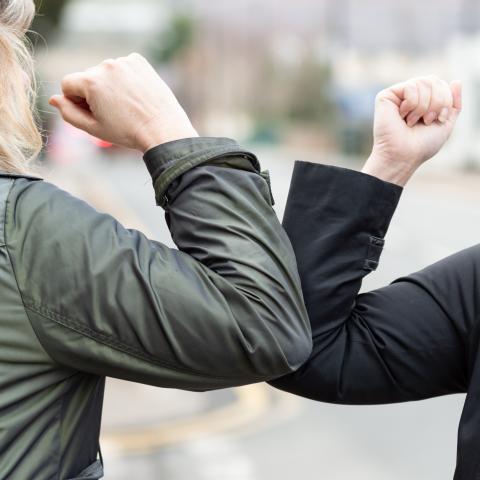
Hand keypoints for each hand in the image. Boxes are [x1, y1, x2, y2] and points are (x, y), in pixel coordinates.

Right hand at [48, 53, 197, 152]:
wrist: (163, 129)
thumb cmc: (128, 132)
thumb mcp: (94, 128)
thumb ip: (69, 113)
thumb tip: (53, 99)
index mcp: (91, 81)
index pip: (67, 84)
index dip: (76, 101)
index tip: (92, 113)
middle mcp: (105, 65)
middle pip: (87, 78)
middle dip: (94, 93)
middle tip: (114, 113)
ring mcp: (124, 61)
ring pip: (105, 73)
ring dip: (110, 85)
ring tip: (127, 105)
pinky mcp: (139, 60)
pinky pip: (123, 67)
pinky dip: (125, 78)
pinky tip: (136, 94)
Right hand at [362, 75, 461, 185]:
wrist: (403, 156)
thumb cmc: (422, 145)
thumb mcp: (445, 123)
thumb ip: (453, 103)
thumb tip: (456, 80)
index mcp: (422, 101)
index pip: (440, 84)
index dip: (446, 99)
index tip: (439, 119)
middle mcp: (409, 96)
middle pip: (433, 80)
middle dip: (437, 101)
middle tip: (427, 121)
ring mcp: (397, 96)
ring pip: (422, 83)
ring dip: (424, 106)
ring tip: (412, 122)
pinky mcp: (385, 96)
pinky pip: (410, 87)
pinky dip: (412, 104)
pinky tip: (402, 117)